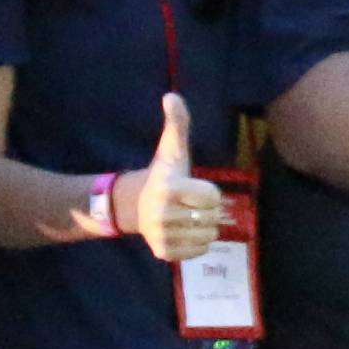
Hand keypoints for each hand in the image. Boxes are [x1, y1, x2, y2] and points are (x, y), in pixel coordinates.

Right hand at [126, 93, 224, 259]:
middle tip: (190, 203)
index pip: (213, 196)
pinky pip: (200, 251)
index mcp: (170, 188)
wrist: (134, 205)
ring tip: (186, 216)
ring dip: (203, 226)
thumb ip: (177, 123)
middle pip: (212, 217)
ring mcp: (163, 236)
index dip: (209, 191)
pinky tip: (182, 231)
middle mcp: (164, 214)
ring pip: (209, 235)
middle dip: (207, 210)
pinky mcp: (164, 253)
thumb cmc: (162, 175)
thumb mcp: (171, 149)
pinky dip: (197, 243)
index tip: (193, 187)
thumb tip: (171, 95)